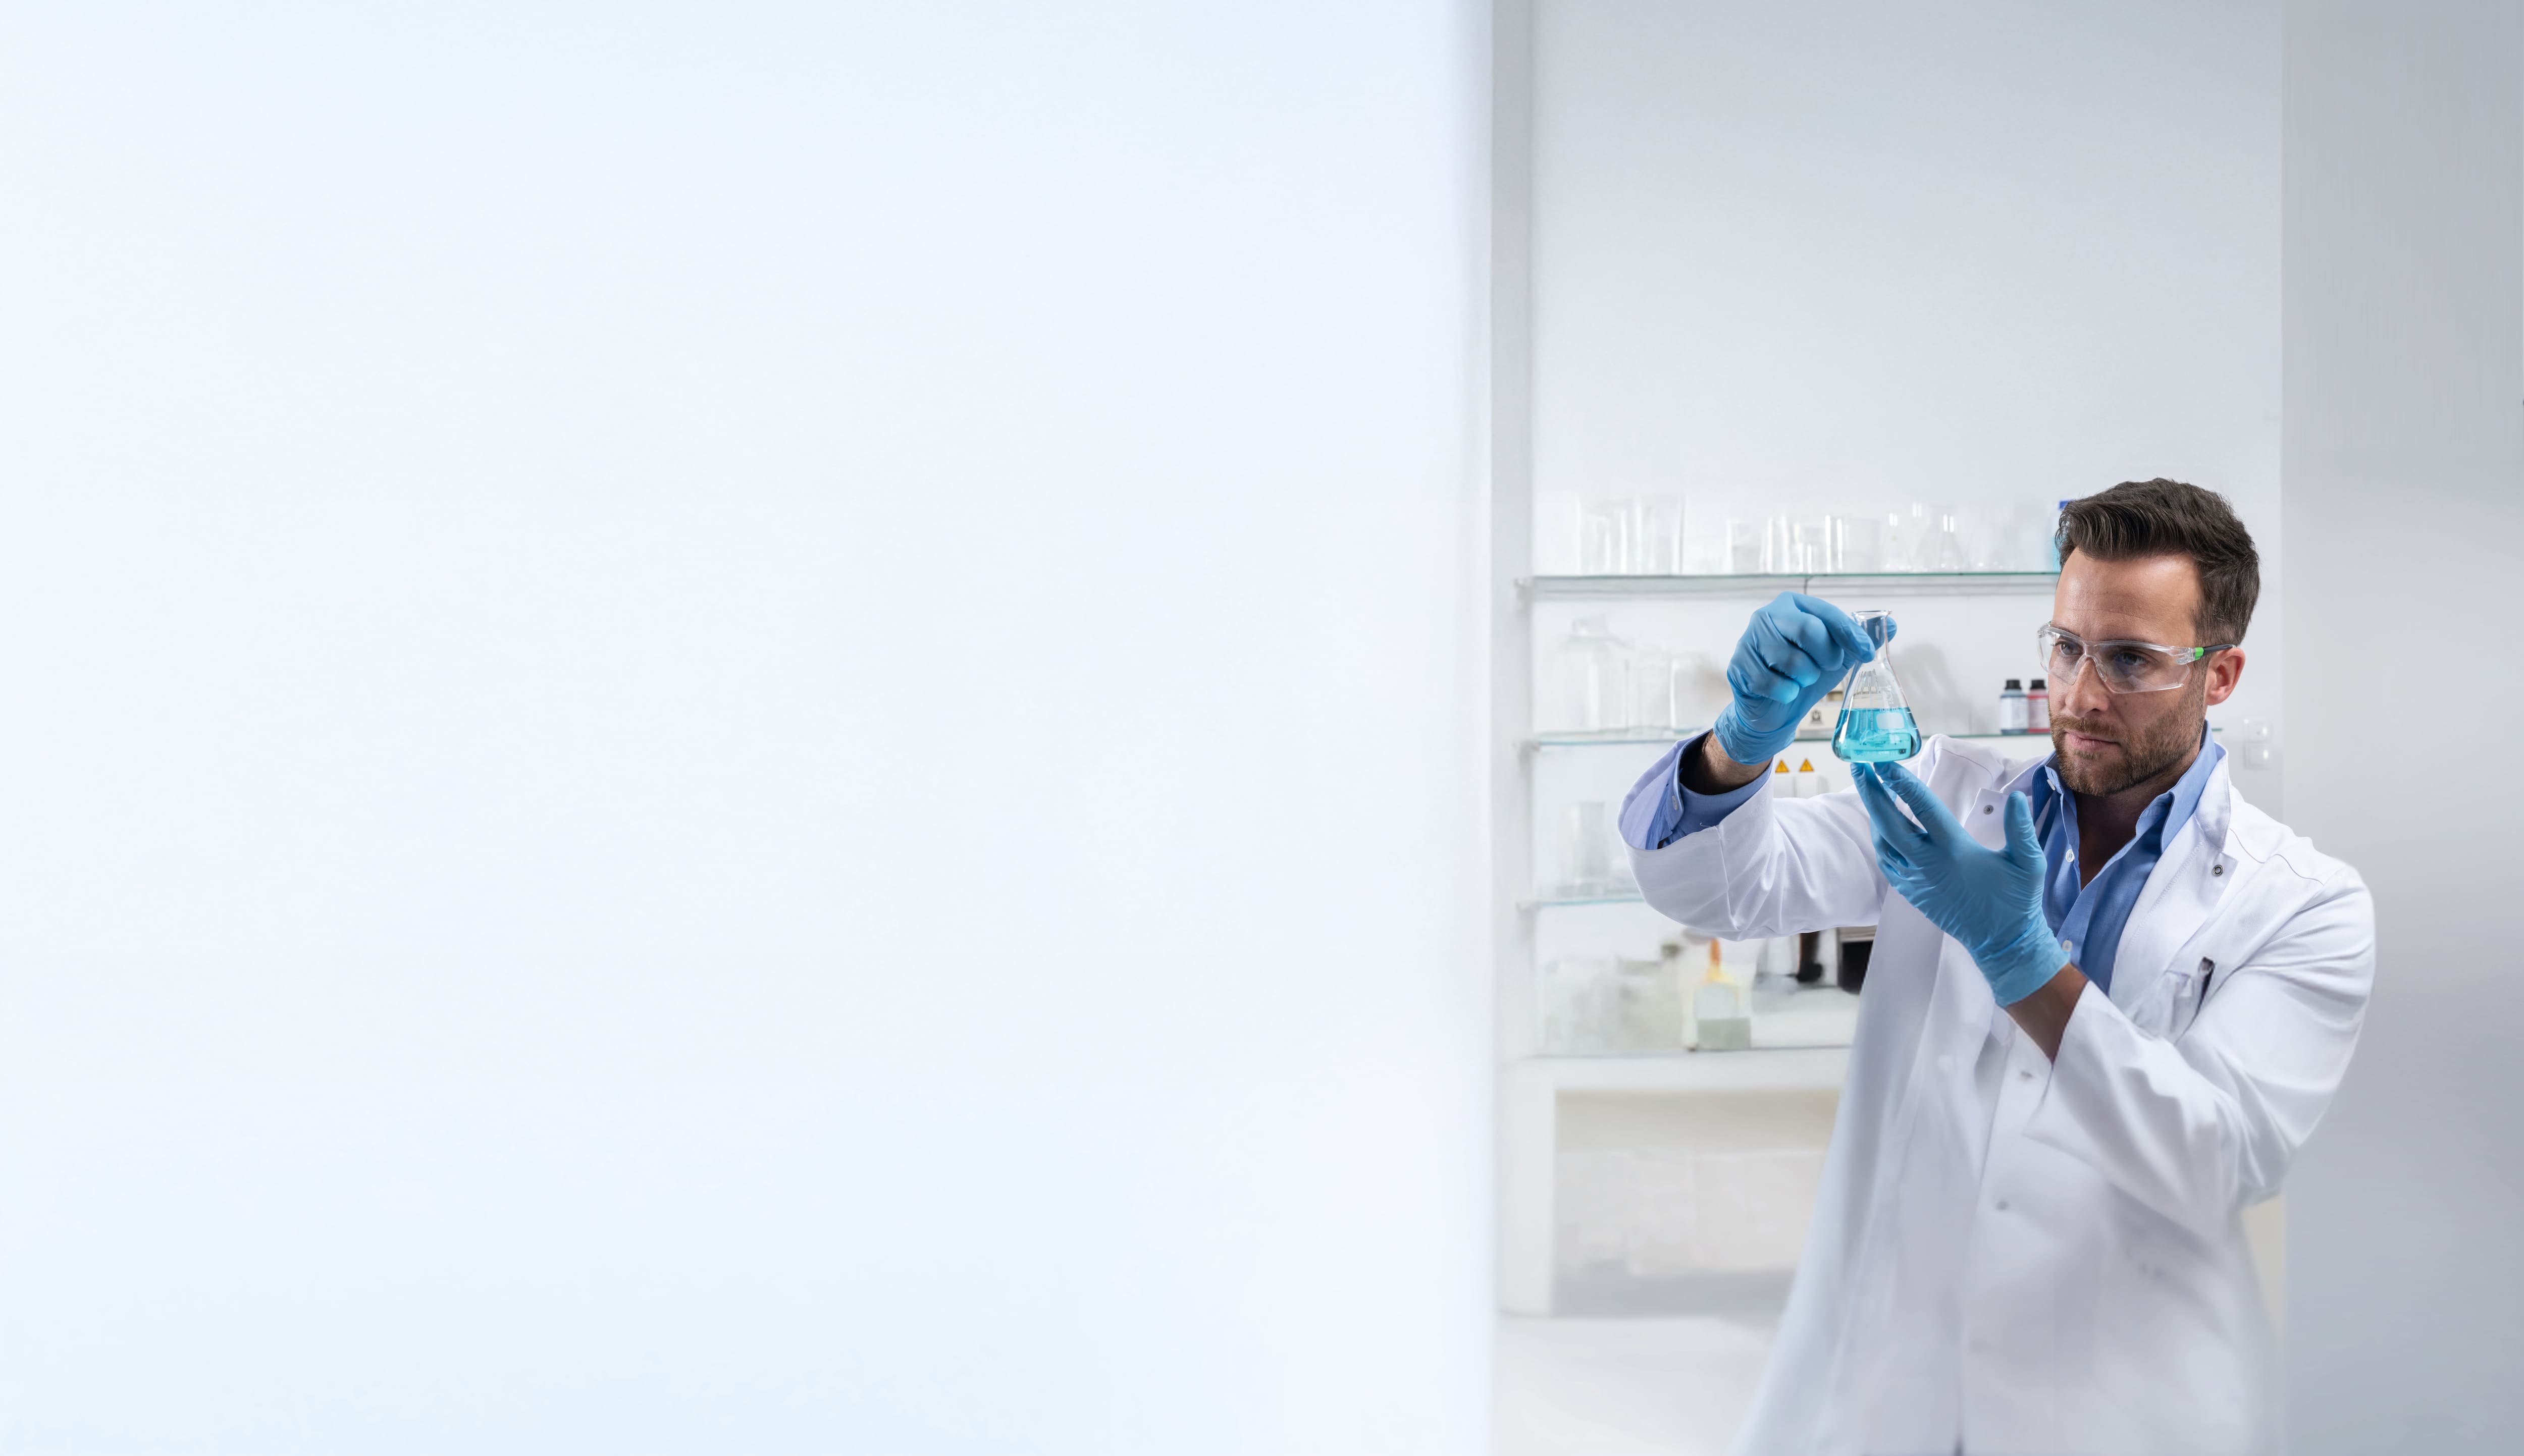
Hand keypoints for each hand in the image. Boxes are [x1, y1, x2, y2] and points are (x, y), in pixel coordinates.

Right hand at [1710, 592, 1883, 766]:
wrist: (1774, 708)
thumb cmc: (1805, 674)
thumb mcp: (1836, 655)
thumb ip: (1860, 639)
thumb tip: (1890, 624)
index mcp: (1793, 605)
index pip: (1827, 615)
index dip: (1851, 635)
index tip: (1868, 653)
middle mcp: (1767, 616)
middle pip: (1808, 631)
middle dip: (1825, 656)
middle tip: (1826, 667)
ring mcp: (1748, 640)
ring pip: (1792, 661)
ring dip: (1805, 679)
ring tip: (1800, 680)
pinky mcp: (1737, 666)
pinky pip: (1772, 683)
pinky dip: (1786, 693)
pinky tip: (1783, 692)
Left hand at [1851, 760, 2065, 1005]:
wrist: (2002, 942)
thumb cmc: (2017, 901)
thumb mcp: (2029, 864)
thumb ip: (2021, 830)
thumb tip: (2016, 797)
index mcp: (1955, 852)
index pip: (1923, 809)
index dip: (1903, 784)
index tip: (1885, 763)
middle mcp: (1929, 865)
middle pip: (1890, 824)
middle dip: (1873, 793)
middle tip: (1860, 766)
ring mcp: (1916, 880)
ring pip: (1883, 843)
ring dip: (1874, 814)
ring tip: (1869, 786)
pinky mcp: (1911, 892)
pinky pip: (1886, 861)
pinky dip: (1879, 839)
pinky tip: (1881, 823)